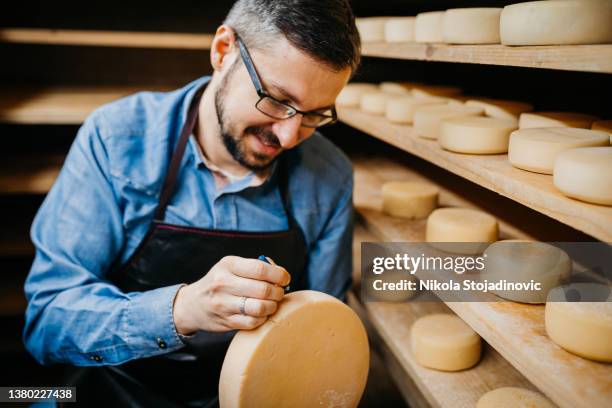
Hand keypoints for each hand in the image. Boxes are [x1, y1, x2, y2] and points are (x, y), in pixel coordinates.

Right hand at [172, 256, 290, 334]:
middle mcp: (223, 283)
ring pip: (259, 308)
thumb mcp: (231, 266)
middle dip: (278, 292)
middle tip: (278, 293)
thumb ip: (255, 267)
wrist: (192, 304)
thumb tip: (280, 274)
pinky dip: (263, 318)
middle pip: (263, 289)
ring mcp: (223, 304)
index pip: (260, 269)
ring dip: (272, 306)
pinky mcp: (226, 321)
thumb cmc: (220, 282)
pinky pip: (253, 322)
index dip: (278, 274)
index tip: (284, 278)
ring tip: (272, 303)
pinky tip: (262, 313)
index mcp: (228, 265)